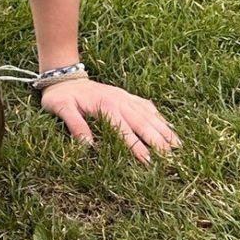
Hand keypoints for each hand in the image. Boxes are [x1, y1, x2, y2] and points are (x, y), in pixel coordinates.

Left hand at [42, 76, 179, 163]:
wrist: (63, 77)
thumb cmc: (60, 97)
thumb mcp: (60, 109)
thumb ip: (74, 125)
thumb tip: (87, 145)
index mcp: (105, 106)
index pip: (125, 130)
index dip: (136, 146)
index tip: (148, 161)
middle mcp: (120, 101)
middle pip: (143, 123)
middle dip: (158, 141)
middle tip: (172, 158)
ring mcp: (125, 98)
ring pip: (149, 115)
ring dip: (164, 130)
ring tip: (178, 146)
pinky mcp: (126, 96)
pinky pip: (146, 107)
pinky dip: (159, 117)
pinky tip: (168, 127)